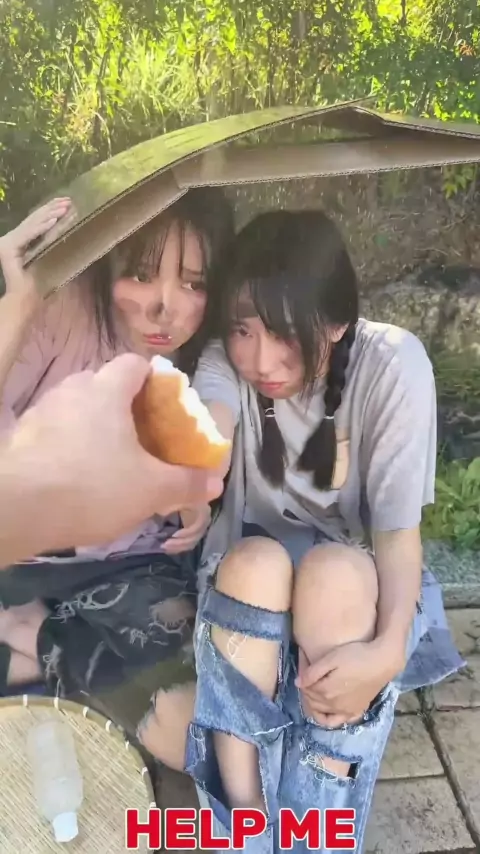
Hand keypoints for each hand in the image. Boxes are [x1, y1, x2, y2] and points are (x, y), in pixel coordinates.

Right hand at [0, 198, 71, 302]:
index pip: (36, 220)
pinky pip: (28, 235)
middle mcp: (11, 238)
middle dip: (52, 208)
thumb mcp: (48, 256)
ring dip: (50, 215)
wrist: (25, 299)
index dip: (50, 209)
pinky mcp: (8, 249)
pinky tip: (53, 221)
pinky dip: (41, 228)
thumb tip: (68, 227)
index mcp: (19, 240)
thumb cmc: (38, 283)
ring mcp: (8, 243)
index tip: (66, 201)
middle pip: (34, 219)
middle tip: (69, 200)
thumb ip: (52, 241)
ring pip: (32, 225)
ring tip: (65, 208)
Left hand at [2, 353, 222, 557]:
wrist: (17, 509)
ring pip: (76, 407)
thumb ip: (186, 483)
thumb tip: (216, 482)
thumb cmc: (94, 487)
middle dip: (124, 405)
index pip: (135, 363)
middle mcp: (72, 389)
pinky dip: (67, 444)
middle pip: (104, 383)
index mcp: (107, 390)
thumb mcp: (151, 491)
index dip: (155, 378)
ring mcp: (42, 410)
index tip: (166, 403)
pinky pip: (53, 430)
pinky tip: (74, 474)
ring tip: (107, 457)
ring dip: (93, 424)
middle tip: (140, 435)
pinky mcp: (20, 436)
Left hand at [295, 639, 404, 726]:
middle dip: (307, 691)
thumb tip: (298, 683)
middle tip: (308, 677)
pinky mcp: (357, 711)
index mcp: (326, 691)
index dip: (303, 679)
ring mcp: (346, 711)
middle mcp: (334, 706)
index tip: (304, 668)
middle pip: (313, 702)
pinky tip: (329, 709)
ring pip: (323, 714)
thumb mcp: (331, 658)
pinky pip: (340, 721)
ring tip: (315, 692)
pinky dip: (331, 717)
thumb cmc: (355, 655)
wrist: (382, 662)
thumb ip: (313, 672)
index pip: (306, 689)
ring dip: (315, 705)